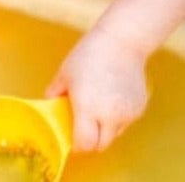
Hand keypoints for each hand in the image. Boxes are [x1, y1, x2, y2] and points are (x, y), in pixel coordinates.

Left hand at [46, 25, 149, 150]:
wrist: (120, 43)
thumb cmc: (88, 55)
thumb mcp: (65, 73)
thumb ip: (55, 92)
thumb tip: (49, 104)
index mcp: (87, 107)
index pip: (84, 143)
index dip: (76, 145)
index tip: (71, 140)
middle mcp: (109, 115)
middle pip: (101, 144)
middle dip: (90, 141)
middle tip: (81, 129)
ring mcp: (127, 114)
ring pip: (114, 134)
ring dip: (103, 129)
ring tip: (96, 107)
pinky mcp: (138, 110)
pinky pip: (125, 122)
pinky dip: (116, 118)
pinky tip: (110, 98)